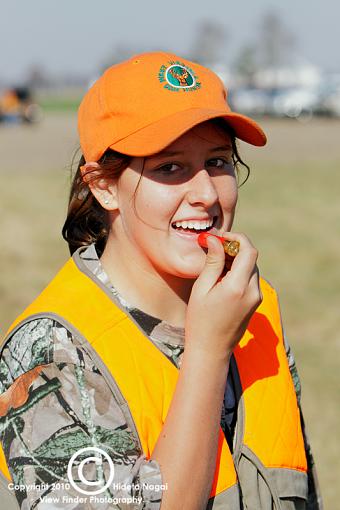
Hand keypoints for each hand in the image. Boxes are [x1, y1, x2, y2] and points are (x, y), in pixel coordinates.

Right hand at [185, 232, 261, 360]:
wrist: (210, 350)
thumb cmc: (200, 321)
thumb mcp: (202, 289)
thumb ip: (212, 262)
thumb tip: (215, 239)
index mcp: (238, 287)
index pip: (248, 250)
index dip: (236, 238)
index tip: (220, 237)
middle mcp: (252, 291)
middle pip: (251, 258)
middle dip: (234, 248)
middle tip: (213, 248)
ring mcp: (256, 298)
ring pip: (251, 268)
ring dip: (236, 260)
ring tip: (215, 264)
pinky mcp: (254, 303)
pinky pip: (250, 279)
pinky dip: (238, 272)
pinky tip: (221, 278)